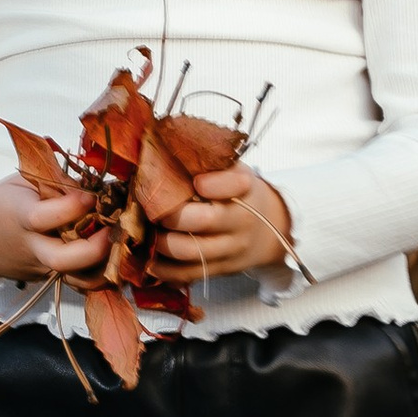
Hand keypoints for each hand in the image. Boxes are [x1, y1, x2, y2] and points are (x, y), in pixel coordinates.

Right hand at [0, 176, 107, 283]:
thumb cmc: (2, 202)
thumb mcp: (22, 182)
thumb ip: (56, 182)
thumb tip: (97, 186)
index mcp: (18, 217)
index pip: (44, 218)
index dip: (72, 206)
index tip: (92, 194)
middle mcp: (30, 248)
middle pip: (61, 261)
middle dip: (93, 248)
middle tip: (113, 230)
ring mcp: (40, 268)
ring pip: (75, 279)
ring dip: (103, 268)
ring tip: (120, 246)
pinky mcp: (48, 280)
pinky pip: (78, 280)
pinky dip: (98, 271)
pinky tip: (114, 256)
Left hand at [148, 162, 293, 281]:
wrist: (272, 229)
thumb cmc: (242, 194)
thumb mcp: (236, 171)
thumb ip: (211, 162)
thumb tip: (164, 143)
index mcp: (245, 188)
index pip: (235, 183)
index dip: (214, 184)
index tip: (196, 181)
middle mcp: (240, 220)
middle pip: (202, 220)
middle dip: (169, 214)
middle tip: (149, 207)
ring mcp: (232, 248)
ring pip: (191, 251)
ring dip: (160, 243)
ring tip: (145, 232)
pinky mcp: (222, 268)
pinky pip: (190, 274)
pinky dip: (165, 271)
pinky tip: (149, 261)